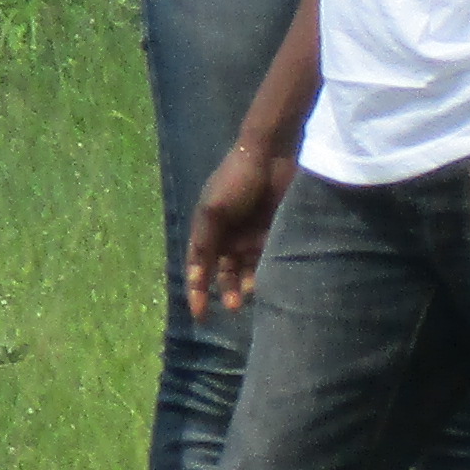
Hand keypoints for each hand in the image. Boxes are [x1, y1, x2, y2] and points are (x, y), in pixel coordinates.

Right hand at [185, 137, 294, 315]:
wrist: (272, 155)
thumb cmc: (236, 179)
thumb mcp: (213, 210)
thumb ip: (206, 241)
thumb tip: (198, 273)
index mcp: (207, 230)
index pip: (199, 267)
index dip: (197, 290)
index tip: (199, 314)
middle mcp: (227, 236)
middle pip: (223, 273)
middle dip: (226, 291)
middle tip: (233, 307)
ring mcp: (250, 235)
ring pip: (246, 270)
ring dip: (245, 285)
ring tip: (249, 296)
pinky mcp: (272, 233)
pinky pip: (266, 259)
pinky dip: (264, 272)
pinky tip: (265, 282)